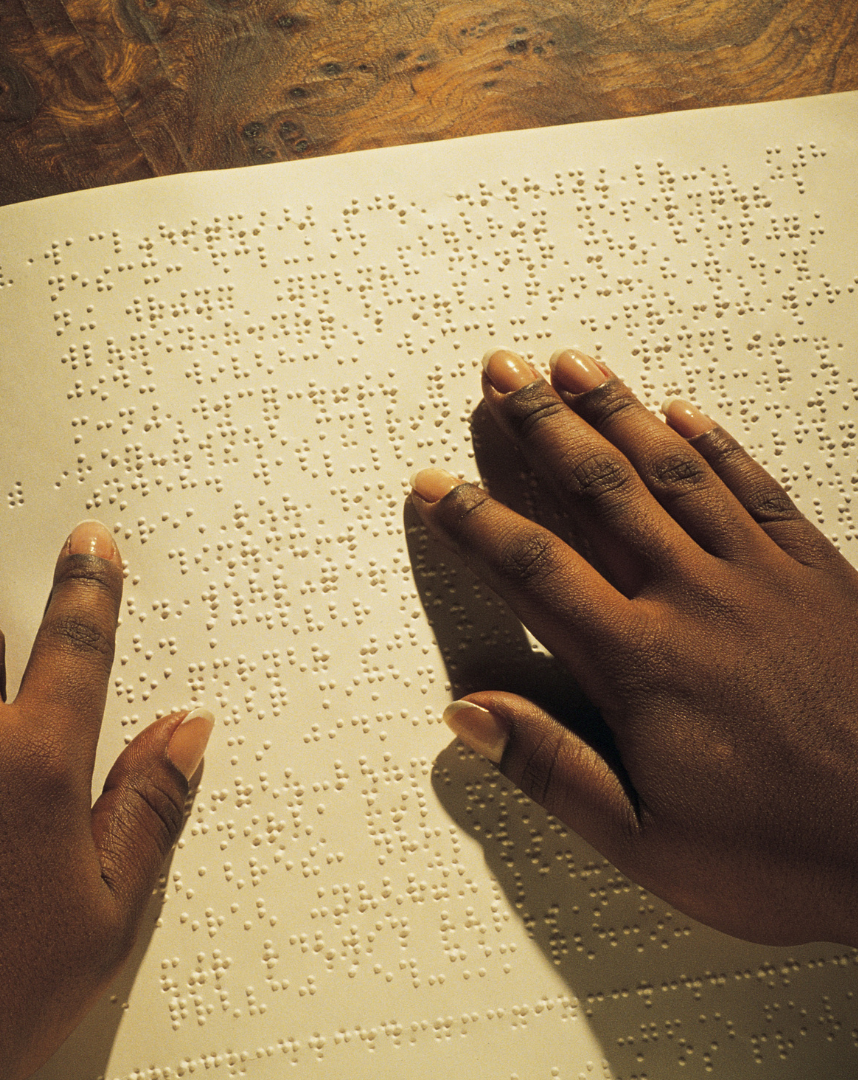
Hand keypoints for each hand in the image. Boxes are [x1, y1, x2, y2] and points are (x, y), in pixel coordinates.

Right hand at [411, 348, 857, 946]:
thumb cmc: (790, 853)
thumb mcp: (648, 843)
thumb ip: (553, 770)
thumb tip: (470, 716)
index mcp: (644, 664)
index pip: (535, 571)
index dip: (476, 522)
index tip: (436, 487)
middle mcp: (696, 601)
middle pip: (599, 492)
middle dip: (540, 427)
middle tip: (500, 375)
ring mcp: (761, 579)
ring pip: (671, 472)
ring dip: (614, 412)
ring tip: (571, 365)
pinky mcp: (818, 576)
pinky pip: (757, 490)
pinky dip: (715, 446)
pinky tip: (684, 413)